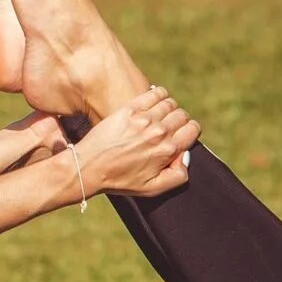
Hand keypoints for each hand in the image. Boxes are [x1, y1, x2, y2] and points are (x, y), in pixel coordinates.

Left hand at [73, 86, 199, 197]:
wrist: (89, 167)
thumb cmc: (119, 179)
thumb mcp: (153, 189)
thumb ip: (178, 176)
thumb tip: (185, 156)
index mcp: (167, 150)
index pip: (193, 129)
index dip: (189, 132)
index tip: (180, 136)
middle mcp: (158, 132)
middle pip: (182, 115)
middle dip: (179, 122)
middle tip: (168, 129)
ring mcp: (143, 119)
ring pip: (170, 103)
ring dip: (169, 109)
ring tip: (159, 118)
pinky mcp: (129, 109)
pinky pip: (155, 93)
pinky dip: (159, 95)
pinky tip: (154, 103)